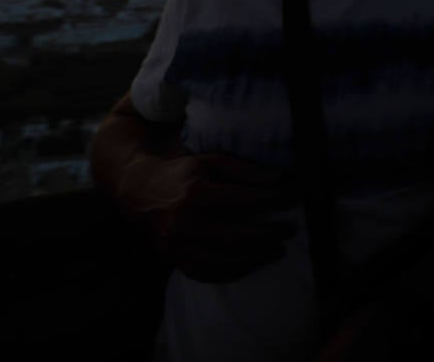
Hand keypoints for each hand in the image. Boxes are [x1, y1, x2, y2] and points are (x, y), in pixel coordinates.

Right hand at [127, 151, 299, 281]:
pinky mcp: (173, 258)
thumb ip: (245, 170)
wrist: (140, 192)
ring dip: (256, 257)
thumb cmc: (183, 174)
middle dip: (268, 234)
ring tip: (278, 251)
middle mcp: (184, 221)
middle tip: (290, 230)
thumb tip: (280, 178)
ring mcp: (176, 244)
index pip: (243, 200)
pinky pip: (206, 272)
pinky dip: (233, 271)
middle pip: (235, 235)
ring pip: (223, 258)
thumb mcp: (211, 161)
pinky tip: (251, 264)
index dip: (272, 200)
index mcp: (195, 193)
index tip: (293, 199)